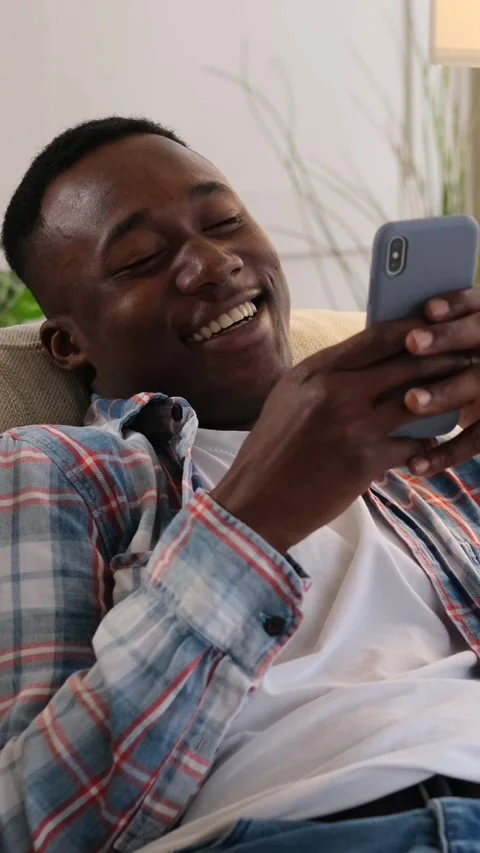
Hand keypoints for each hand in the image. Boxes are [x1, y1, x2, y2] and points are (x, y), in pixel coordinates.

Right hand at [211, 319, 468, 552]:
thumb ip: (326, 375)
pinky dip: (427, 442)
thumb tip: (367, 356)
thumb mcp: (289, 398)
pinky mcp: (366, 460)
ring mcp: (353, 425)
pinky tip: (434, 441)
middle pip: (405, 362)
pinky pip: (413, 443)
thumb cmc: (272, 450)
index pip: (375, 337)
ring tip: (464, 393)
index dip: (412, 329)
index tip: (435, 324)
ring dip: (446, 396)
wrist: (257, 503)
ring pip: (418, 400)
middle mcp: (335, 391)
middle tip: (467, 355)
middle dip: (443, 356)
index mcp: (314, 372)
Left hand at [401, 288, 479, 476]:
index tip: (429, 307)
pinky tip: (416, 463)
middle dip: (447, 338)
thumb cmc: (437, 371)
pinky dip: (447, 452)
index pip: (477, 304)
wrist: (472, 406)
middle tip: (414, 342)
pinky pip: (476, 439)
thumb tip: (378, 329)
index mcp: (479, 323)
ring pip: (476, 385)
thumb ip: (422, 338)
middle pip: (479, 337)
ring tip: (411, 400)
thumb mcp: (440, 350)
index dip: (457, 303)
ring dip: (445, 392)